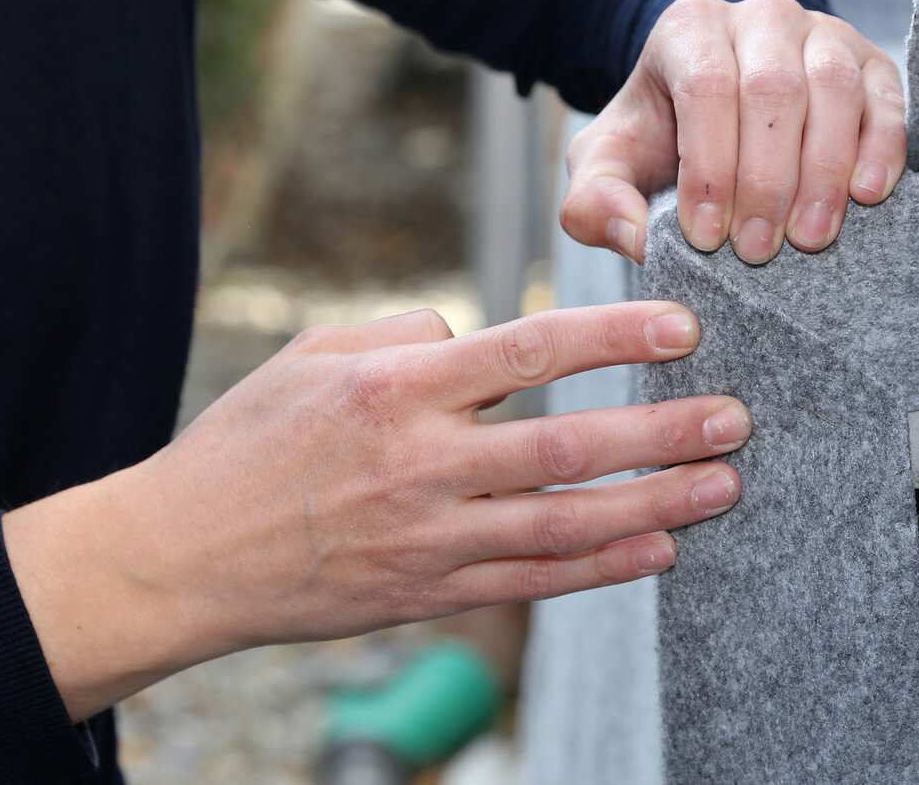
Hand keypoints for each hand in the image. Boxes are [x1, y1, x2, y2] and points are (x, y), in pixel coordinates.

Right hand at [5, 303, 749, 719]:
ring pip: (562, 523)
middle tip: (736, 418)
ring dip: (652, 503)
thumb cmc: (247, 442)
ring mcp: (427, 537)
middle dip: (661, 431)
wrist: (182, 557)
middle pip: (566, 444)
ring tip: (723, 486)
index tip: (682, 325)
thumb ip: (407, 334)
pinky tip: (658, 552)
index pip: (528, 350)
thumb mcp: (312, 354)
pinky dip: (599, 570)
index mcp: (395, 388)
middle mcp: (420, 463)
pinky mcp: (426, 593)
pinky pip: (529, 582)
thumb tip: (479, 338)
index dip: (614, 336)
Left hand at [561, 0, 906, 263]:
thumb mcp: (605, 167)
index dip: (708, 165)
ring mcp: (821, 33)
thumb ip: (594, 202)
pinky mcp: (869, 62)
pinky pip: (885, 97)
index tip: (705, 236)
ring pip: (834, 89)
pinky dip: (882, 146)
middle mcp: (759, 17)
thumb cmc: (656, 142)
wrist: (711, 115)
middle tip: (757, 250)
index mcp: (688, 28)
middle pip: (772, 90)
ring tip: (809, 239)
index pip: (705, 86)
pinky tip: (865, 195)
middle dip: (765, 179)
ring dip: (824, 171)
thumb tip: (634, 238)